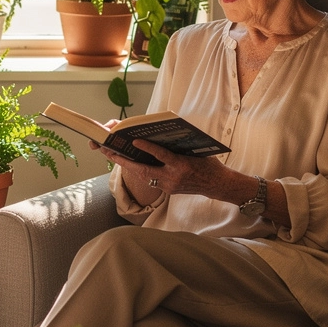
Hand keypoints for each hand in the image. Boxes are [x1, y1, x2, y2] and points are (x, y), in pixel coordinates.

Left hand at [107, 139, 224, 199]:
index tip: (135, 141)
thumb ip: (179, 146)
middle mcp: (173, 177)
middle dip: (126, 163)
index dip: (148, 148)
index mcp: (182, 165)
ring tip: (114, 156)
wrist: (217, 185)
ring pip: (145, 177)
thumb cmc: (208, 164)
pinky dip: (141, 172)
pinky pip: (151, 180)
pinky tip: (131, 164)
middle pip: (145, 171)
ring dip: (129, 167)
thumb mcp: (196, 151)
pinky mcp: (169, 191)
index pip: (162, 155)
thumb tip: (162, 135)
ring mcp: (170, 186)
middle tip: (110, 153)